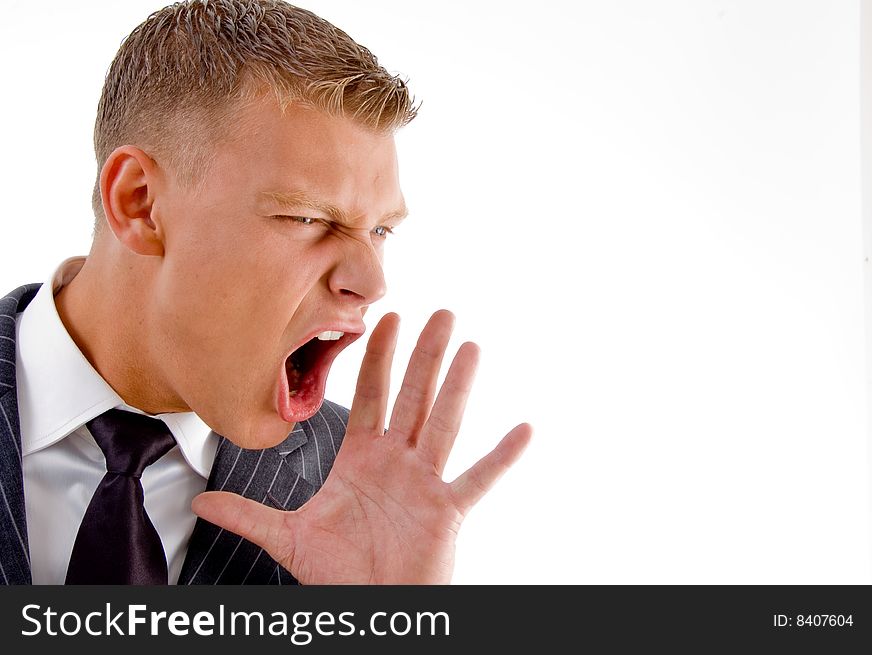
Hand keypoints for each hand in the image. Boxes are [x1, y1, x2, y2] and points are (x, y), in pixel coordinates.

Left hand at [191, 310, 530, 583]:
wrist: (369, 607)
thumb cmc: (338, 573)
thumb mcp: (289, 538)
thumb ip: (249, 514)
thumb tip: (203, 499)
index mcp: (362, 459)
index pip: (370, 396)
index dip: (378, 357)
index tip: (386, 320)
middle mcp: (397, 461)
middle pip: (413, 396)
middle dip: (424, 354)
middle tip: (441, 312)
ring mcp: (424, 482)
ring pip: (443, 423)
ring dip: (457, 386)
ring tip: (471, 347)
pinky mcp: (446, 510)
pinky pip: (477, 478)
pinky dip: (501, 456)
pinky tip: (523, 429)